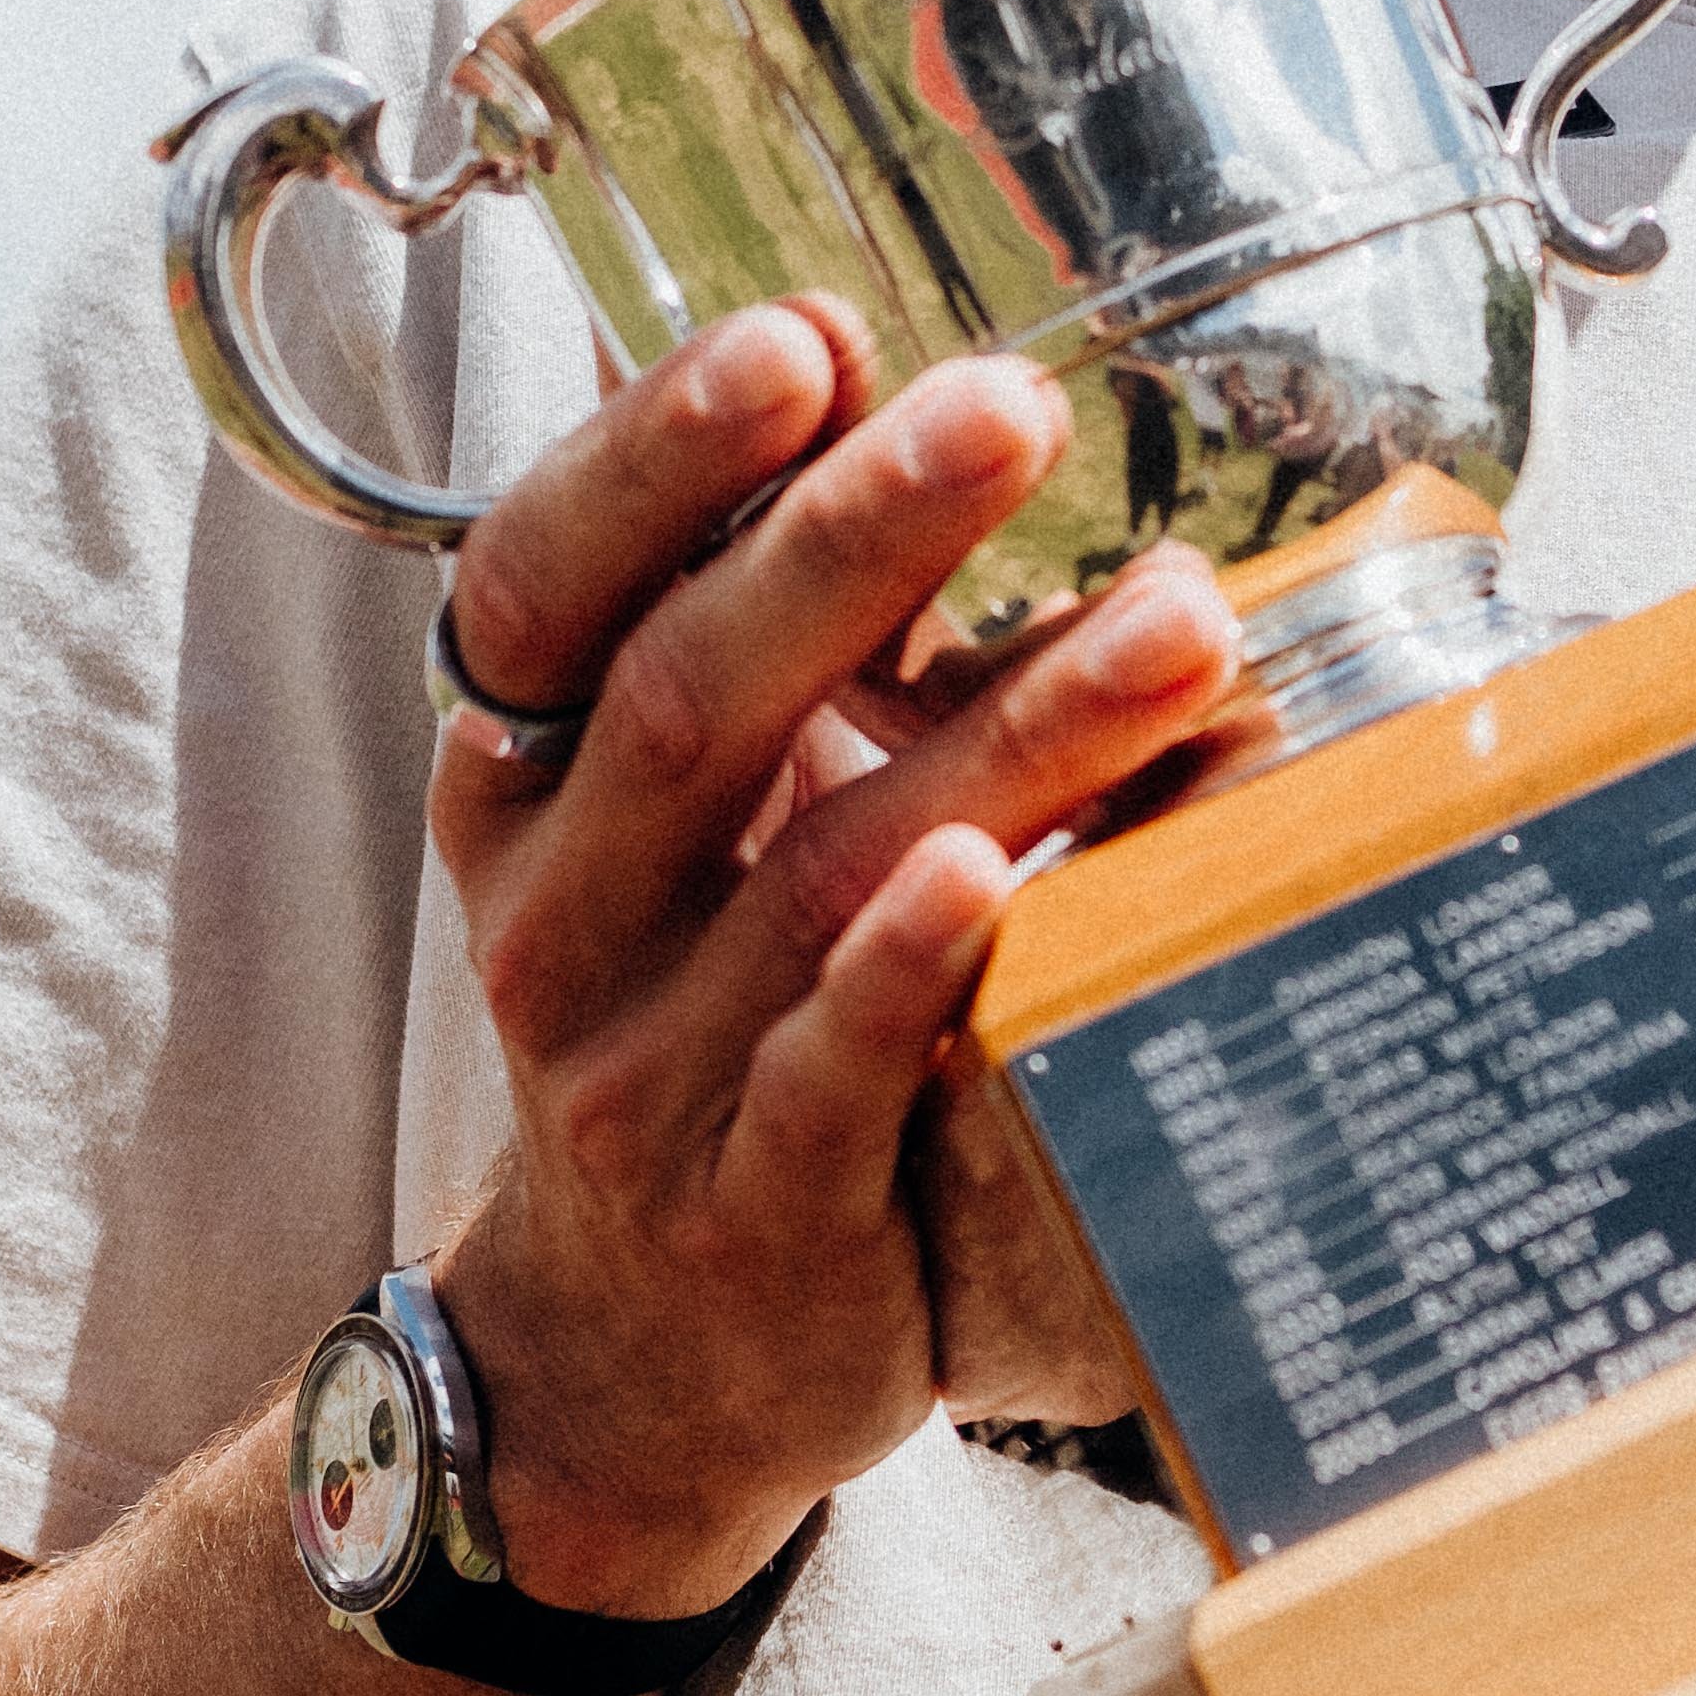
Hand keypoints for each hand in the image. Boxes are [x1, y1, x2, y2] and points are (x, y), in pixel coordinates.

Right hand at [427, 306, 1239, 1599]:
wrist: (637, 1356)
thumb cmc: (694, 1012)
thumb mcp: (676, 817)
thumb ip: (755, 607)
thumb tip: (854, 344)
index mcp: (521, 780)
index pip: (543, 579)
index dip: (655, 455)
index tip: (801, 339)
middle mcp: (553, 912)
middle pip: (691, 694)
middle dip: (857, 539)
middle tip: (1011, 413)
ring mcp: (637, 1072)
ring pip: (810, 872)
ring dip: (1004, 735)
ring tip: (1173, 624)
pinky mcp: (749, 1208)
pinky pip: (824, 1075)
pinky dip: (907, 970)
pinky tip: (999, 878)